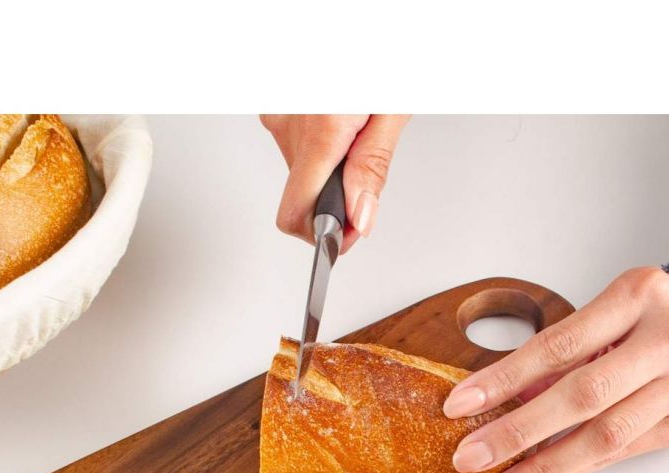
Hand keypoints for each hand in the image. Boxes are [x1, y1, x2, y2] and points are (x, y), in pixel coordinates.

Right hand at [260, 114, 409, 253]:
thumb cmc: (379, 44)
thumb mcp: (392, 109)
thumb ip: (372, 166)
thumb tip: (360, 217)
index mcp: (321, 130)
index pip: (298, 214)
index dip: (323, 232)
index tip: (349, 231)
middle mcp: (289, 124)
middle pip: (303, 196)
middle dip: (336, 194)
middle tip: (365, 168)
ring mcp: (277, 115)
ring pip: (300, 171)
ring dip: (328, 165)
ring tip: (355, 128)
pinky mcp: (276, 108)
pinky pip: (296, 145)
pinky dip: (320, 143)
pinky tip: (339, 118)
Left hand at [444, 267, 668, 472]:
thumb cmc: (666, 319)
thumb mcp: (618, 312)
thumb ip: (566, 351)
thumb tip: (503, 396)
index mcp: (640, 295)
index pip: (557, 345)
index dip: (504, 379)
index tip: (460, 404)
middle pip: (580, 396)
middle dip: (517, 432)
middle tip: (469, 456)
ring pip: (603, 437)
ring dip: (541, 469)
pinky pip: (622, 452)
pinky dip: (575, 468)